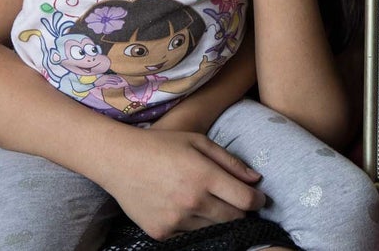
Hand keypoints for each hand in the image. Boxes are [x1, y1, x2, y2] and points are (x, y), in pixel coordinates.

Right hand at [95, 129, 265, 239]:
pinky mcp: (162, 233)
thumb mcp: (199, 142)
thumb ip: (230, 162)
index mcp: (204, 176)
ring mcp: (176, 220)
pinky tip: (188, 208)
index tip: (259, 198)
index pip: (246, 200)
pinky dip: (195, 225)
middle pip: (234, 218)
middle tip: (235, 200)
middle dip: (240, 211)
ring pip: (214, 228)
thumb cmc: (162, 145)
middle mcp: (192, 201)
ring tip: (209, 202)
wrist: (119, 160)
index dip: (258, 201)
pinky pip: (191, 235)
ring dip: (218, 218)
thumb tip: (256, 180)